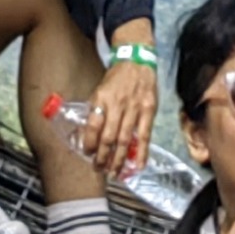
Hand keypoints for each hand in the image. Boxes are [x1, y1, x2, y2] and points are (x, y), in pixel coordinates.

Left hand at [69, 54, 158, 180]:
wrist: (137, 60)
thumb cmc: (116, 78)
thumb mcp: (99, 90)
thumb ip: (95, 111)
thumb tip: (85, 135)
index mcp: (101, 98)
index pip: (93, 125)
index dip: (89, 143)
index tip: (87, 154)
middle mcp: (117, 104)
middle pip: (108, 137)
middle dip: (103, 157)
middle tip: (98, 169)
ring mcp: (134, 108)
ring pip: (125, 139)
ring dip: (119, 159)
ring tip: (114, 173)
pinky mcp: (149, 110)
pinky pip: (145, 135)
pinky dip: (141, 152)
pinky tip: (138, 165)